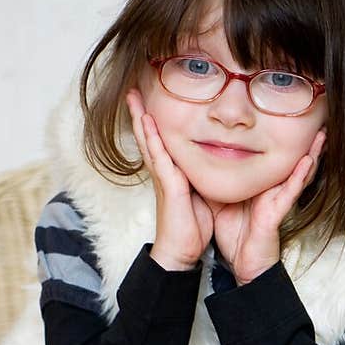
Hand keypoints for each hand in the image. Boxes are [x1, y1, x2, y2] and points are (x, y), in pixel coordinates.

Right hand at [126, 88, 211, 270]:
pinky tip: (148, 123)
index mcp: (172, 175)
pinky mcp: (168, 186)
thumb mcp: (201, 197)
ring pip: (149, 142)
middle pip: (149, 137)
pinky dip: (152, 139)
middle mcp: (164, 173)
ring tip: (133, 98)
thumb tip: (212, 166)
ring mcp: (164, 178)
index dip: (153, 123)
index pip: (160, 143)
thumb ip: (202, 180)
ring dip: (141, 119)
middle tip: (132, 91)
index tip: (149, 102)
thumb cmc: (191, 229)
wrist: (181, 253)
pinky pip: (159, 158)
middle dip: (141, 114)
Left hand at [211, 127, 326, 284]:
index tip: (282, 116)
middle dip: (304, 141)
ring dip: (312, 153)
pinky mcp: (277, 213)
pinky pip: (291, 192)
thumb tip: (204, 158)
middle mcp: (272, 190)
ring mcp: (277, 201)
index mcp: (259, 185)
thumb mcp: (221, 199)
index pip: (269, 157)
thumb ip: (219, 180)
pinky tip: (308, 160)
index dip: (277, 138)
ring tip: (322, 134)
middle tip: (315, 119)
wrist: (240, 264)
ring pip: (298, 172)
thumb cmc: (233, 235)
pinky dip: (300, 176)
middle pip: (289, 160)